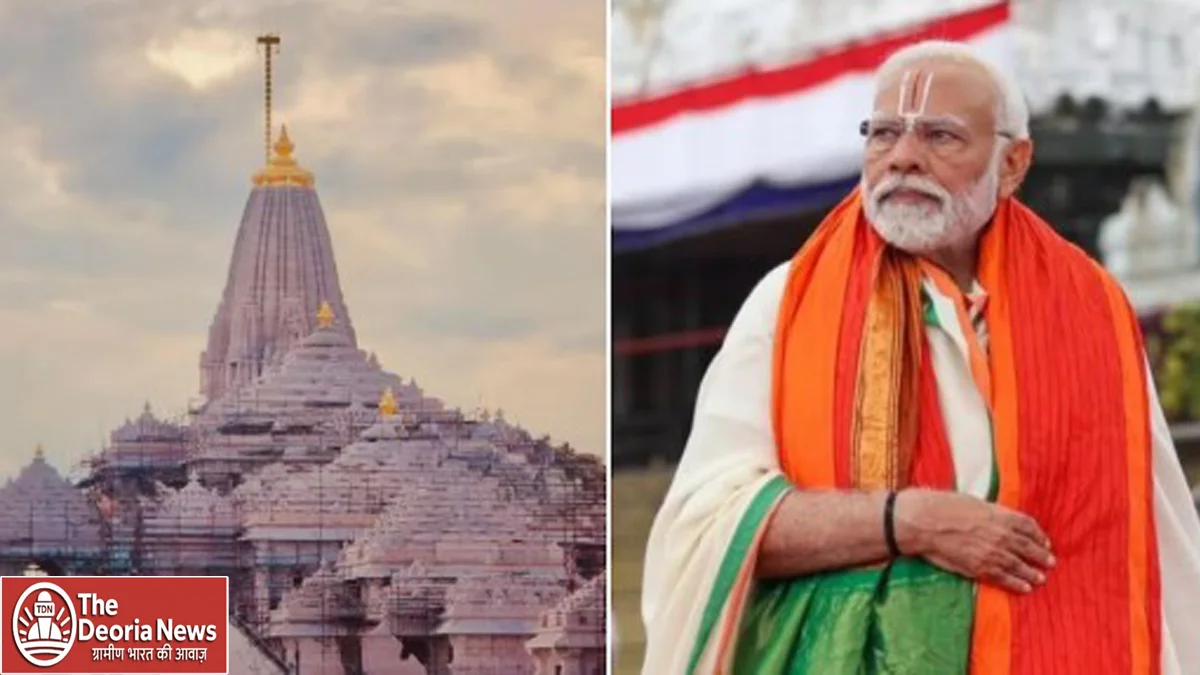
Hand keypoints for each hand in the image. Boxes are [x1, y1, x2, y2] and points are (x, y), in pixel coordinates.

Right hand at [893, 488, 1055, 593]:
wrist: (924, 521)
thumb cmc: (943, 507)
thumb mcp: (973, 502)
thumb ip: (990, 513)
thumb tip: (998, 518)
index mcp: (1000, 515)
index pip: (1028, 526)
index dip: (1039, 535)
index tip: (1044, 541)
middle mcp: (1002, 534)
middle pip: (1029, 547)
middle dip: (1041, 556)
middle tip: (1050, 562)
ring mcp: (993, 552)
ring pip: (1020, 565)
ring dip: (1033, 572)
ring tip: (1041, 578)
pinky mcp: (981, 567)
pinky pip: (1005, 578)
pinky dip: (1017, 584)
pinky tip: (1025, 588)